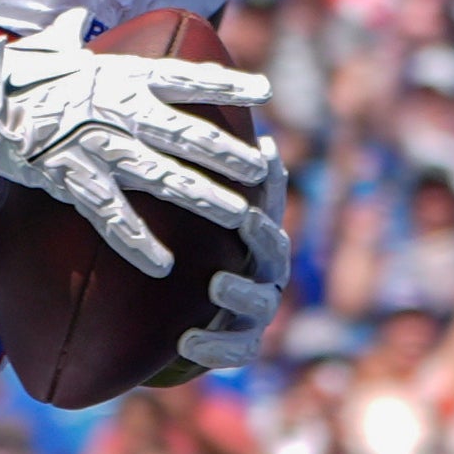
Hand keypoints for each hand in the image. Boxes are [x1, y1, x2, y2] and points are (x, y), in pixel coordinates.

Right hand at [0, 10, 273, 277]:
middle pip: (188, 133)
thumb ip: (70, 35)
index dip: (228, 83)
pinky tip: (163, 265)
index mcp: (120, 74)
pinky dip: (138, 243)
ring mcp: (98, 146)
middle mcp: (118, 108)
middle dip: (229, 152)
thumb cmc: (10, 71)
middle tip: (262, 168)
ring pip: (164, 177)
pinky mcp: (72, 179)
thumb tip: (74, 22)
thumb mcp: (49, 45)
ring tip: (240, 216)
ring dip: (205, 198)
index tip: (264, 90)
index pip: (186, 77)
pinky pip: (112, 217)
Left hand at [170, 166, 292, 372]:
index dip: (272, 181)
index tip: (264, 155)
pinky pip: (237, 351)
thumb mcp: (190, 213)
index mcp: (259, 237)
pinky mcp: (241, 344)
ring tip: (216, 282)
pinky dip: (215, 348)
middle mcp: (266, 272)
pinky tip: (186, 341)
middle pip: (274, 251)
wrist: (178, 318)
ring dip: (240, 291)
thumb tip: (190, 102)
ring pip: (260, 302)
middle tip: (244, 220)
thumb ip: (197, 174)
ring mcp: (257, 310)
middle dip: (261, 236)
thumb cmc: (189, 251)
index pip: (271, 205)